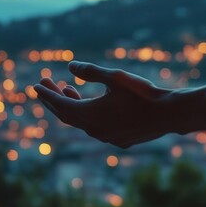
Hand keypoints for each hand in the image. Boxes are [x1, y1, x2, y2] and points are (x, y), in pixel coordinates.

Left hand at [34, 61, 174, 147]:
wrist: (169, 114)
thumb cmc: (143, 93)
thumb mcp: (115, 77)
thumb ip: (90, 72)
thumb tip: (70, 66)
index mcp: (90, 115)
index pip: (60, 105)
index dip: (46, 94)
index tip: (36, 84)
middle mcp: (94, 129)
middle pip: (66, 115)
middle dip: (53, 98)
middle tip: (45, 83)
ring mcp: (106, 137)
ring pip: (81, 121)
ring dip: (71, 105)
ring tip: (67, 89)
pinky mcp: (119, 139)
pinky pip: (95, 127)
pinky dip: (86, 114)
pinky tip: (91, 105)